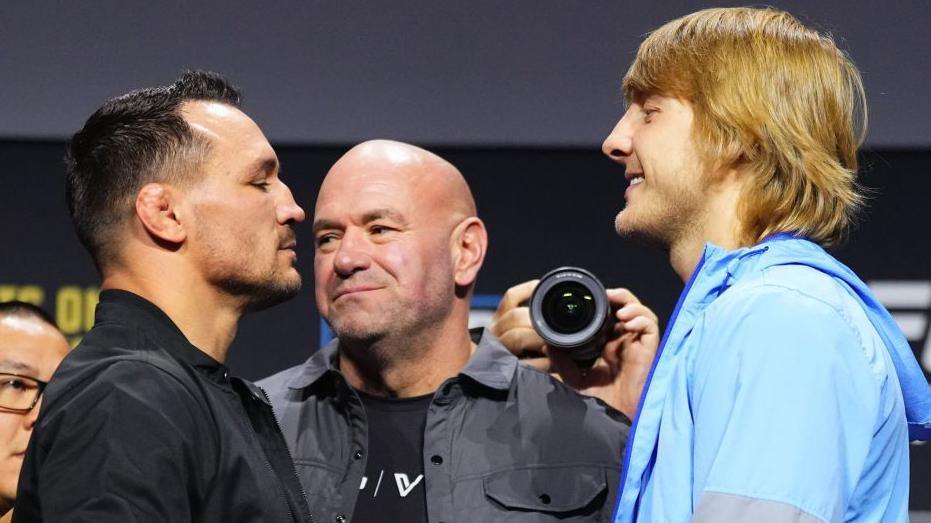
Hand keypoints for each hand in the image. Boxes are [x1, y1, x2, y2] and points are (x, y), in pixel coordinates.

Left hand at [489, 281, 658, 418]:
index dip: (602, 305)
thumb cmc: (600, 405)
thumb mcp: (574, 381)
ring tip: (616, 307)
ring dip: (629, 304)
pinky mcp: (649, 350)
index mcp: (608, 347)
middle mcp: (624, 343)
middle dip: (616, 298)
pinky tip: (626, 321)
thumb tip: (547, 344)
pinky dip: (640, 317)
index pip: (608, 317)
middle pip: (625, 309)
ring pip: (640, 312)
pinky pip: (650, 326)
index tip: (586, 300)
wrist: (616, 422)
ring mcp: (637, 346)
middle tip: (602, 296)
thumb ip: (562, 363)